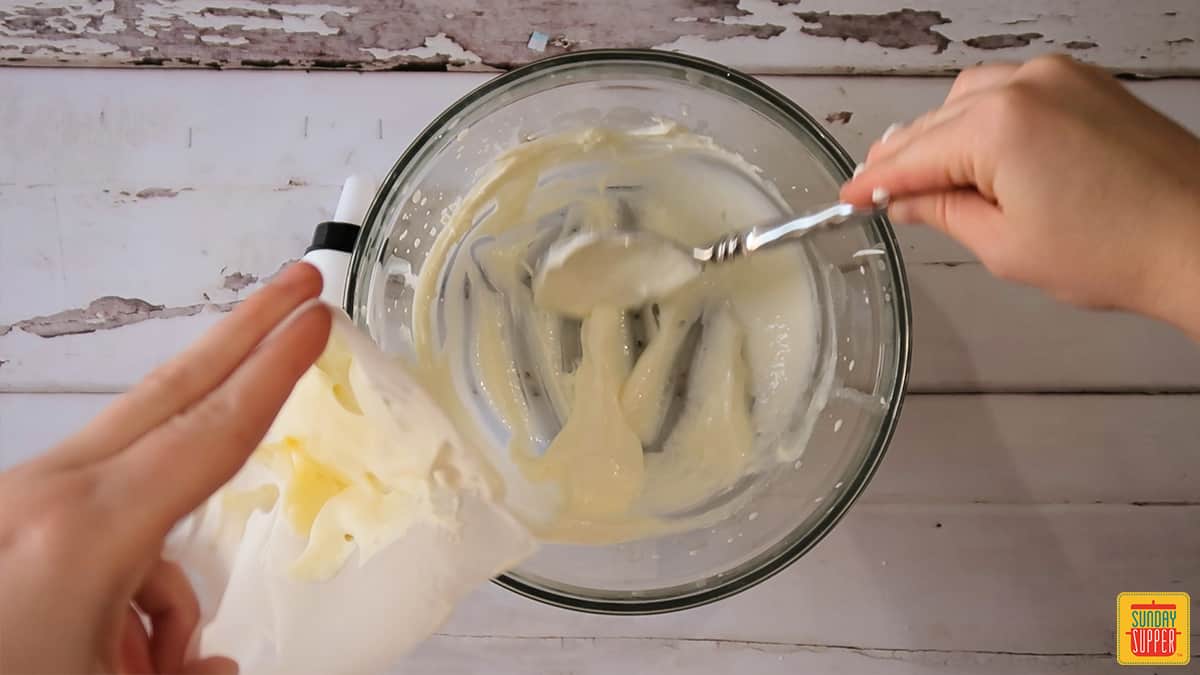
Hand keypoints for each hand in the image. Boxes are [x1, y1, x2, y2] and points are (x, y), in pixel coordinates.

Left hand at [0, 263, 330, 673]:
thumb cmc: (13, 673)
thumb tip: (212, 669)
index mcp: (81, 534)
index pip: (211, 432)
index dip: (275, 370)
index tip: (317, 314)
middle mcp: (46, 498)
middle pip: (171, 390)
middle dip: (243, 334)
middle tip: (299, 281)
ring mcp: (17, 504)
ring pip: (140, 483)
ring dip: (172, 566)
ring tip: (154, 666)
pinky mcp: (3, 523)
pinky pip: (97, 525)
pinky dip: (129, 587)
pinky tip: (112, 658)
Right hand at [842, 55, 1199, 337]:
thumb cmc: (1120, 249)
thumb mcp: (1004, 245)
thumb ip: (943, 212)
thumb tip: (907, 200)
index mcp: (998, 125)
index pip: (913, 155)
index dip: (875, 181)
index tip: (851, 195)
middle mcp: (1027, 85)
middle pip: (938, 121)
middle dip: (906, 157)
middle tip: (881, 191)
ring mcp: (1062, 78)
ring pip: (972, 98)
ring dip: (944, 134)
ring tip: (929, 176)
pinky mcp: (1089, 84)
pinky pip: (1015, 90)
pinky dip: (986, 118)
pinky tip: (978, 151)